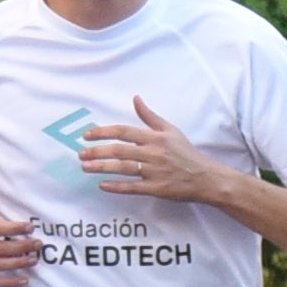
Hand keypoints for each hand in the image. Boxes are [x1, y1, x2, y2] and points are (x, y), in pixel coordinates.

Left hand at [80, 96, 228, 203]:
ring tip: (86, 167)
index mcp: (155, 137)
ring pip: (123, 168)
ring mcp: (155, 172)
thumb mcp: (170, 130)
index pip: (124, 131)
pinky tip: (103, 185)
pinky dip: (117, 186)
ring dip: (102, 167)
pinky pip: (133, 187)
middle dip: (97, 151)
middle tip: (81, 154)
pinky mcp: (157, 188)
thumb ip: (150, 116)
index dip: (103, 132)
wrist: (206, 178)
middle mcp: (153, 153)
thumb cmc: (186, 153)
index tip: (87, 135)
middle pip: (119, 150)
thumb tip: (136, 98)